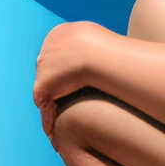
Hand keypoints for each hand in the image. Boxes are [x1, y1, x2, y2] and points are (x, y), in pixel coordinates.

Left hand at [33, 19, 110, 136]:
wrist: (97, 54)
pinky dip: (49, 119)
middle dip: (55, 88)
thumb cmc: (108, 49)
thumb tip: (121, 57)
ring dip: (51, 107)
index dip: (66, 72)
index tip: (74, 84)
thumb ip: (102, 52)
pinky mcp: (42, 85)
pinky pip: (45, 105)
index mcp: (61, 34)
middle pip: (50, 73)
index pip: (60, 56)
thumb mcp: (104, 43)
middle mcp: (48, 48)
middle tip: (64, 104)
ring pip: (46, 91)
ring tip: (58, 125)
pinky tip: (54, 132)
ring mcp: (43, 67)